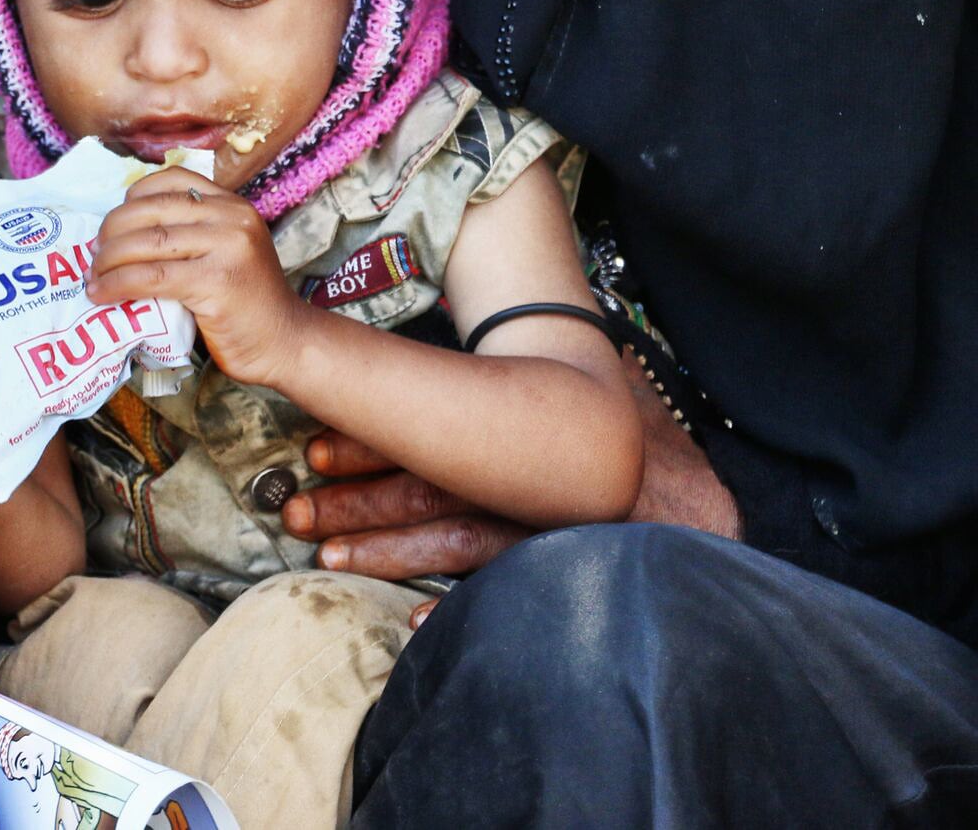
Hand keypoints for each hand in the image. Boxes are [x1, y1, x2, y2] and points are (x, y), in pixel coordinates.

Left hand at [83, 167, 303, 386]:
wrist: (285, 344)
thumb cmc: (246, 305)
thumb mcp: (225, 253)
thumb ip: (190, 235)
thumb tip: (124, 233)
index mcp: (232, 205)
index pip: (172, 180)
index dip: (132, 198)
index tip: (114, 225)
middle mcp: (231, 217)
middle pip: (151, 210)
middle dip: (111, 231)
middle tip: (93, 256)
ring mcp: (226, 247)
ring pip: (147, 242)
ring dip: (107, 260)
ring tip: (92, 277)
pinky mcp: (216, 282)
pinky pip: (151, 277)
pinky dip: (118, 285)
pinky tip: (102, 295)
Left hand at [286, 348, 741, 615]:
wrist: (699, 502)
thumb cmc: (613, 438)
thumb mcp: (557, 394)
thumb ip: (487, 391)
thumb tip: (389, 374)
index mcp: (520, 423)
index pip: (438, 431)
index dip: (374, 441)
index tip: (316, 450)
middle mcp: (531, 473)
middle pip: (436, 485)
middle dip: (362, 499)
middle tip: (297, 511)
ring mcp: (551, 523)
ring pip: (457, 535)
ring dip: (388, 548)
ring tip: (329, 555)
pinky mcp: (567, 566)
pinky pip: (505, 585)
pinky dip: (460, 607)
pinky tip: (418, 620)